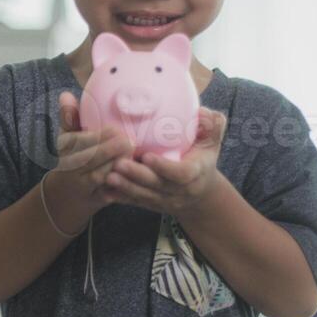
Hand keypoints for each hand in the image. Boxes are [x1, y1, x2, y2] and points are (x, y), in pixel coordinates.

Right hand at [48, 90, 134, 226]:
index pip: (79, 142)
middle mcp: (72, 169)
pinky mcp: (98, 199)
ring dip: (119, 167)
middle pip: (90, 160)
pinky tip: (138, 175)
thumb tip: (65, 94)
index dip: (98, 137)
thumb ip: (70, 116)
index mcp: (66, 150)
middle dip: (110, 151)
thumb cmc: (75, 157)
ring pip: (101, 177)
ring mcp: (85, 187)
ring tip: (136, 156)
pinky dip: (124, 185)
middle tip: (130, 142)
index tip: (115, 129)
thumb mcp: (68, 138)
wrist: (70, 194)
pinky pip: (111, 193)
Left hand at [105, 107, 228, 217]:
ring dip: (125, 187)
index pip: (181, 174)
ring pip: (144, 196)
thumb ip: (212, 124)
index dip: (164, 167)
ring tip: (108, 176)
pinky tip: (104, 191)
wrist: (201, 194)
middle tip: (118, 164)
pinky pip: (136, 202)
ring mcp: (166, 200)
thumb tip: (200, 112)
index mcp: (196, 173)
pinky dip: (120, 198)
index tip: (147, 156)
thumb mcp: (212, 141)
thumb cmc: (203, 159)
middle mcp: (181, 191)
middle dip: (137, 176)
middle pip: (158, 186)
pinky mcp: (153, 205)